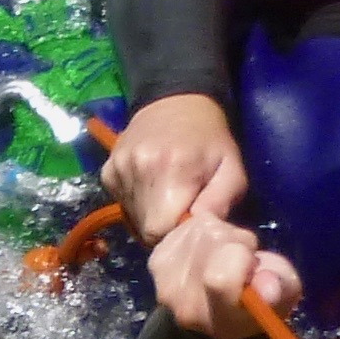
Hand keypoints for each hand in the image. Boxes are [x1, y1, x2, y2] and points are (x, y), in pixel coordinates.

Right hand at [101, 95, 246, 242]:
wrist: (176, 102)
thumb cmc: (210, 139)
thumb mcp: (232, 169)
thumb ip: (221, 202)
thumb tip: (202, 229)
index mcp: (174, 171)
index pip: (161, 231)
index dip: (176, 236)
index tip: (188, 225)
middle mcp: (139, 169)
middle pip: (145, 227)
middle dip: (164, 227)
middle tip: (181, 210)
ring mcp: (119, 169)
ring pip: (133, 217)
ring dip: (151, 214)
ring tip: (169, 194)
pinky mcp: (107, 170)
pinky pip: (122, 202)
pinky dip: (137, 202)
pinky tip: (152, 185)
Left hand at [149, 214, 302, 338]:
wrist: (213, 314)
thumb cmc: (255, 304)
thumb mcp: (283, 298)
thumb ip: (278, 291)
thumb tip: (269, 286)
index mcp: (217, 320)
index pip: (220, 278)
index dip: (243, 260)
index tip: (254, 266)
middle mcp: (183, 304)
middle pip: (213, 241)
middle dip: (237, 242)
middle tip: (244, 261)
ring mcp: (164, 281)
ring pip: (202, 228)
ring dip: (223, 235)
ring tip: (228, 256)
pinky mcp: (156, 259)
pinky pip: (187, 225)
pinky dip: (204, 230)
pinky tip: (209, 250)